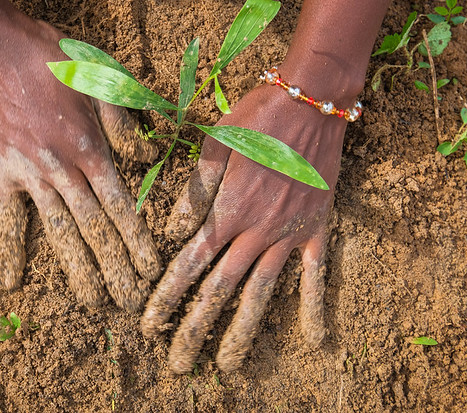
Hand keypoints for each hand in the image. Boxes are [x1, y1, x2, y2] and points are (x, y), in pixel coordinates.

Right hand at [0, 11, 161, 311]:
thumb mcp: (101, 74)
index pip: (121, 204)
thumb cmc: (49, 52)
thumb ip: (125, 119)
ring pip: (58, 229)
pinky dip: (8, 249)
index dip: (137, 238)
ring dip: (75, 267)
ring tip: (89, 300)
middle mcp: (63, 169)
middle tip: (128, 299)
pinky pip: (6, 216)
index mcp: (91, 147)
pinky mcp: (1, 170)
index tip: (150, 268)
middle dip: (114, 264)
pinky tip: (10, 281)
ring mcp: (29, 174)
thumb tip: (148, 157)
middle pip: (94, 226)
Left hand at [141, 82, 347, 371]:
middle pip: (221, 289)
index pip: (190, 263)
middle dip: (196, 328)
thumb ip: (195, 190)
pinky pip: (316, 274)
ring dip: (243, 331)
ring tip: (229, 365)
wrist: (311, 101)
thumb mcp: (216, 144)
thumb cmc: (258, 117)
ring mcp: (290, 234)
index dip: (168, 295)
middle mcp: (257, 231)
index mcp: (228, 210)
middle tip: (179, 363)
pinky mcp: (317, 229)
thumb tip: (173, 232)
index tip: (149, 324)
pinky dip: (314, 306)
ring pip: (263, 292)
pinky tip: (313, 339)